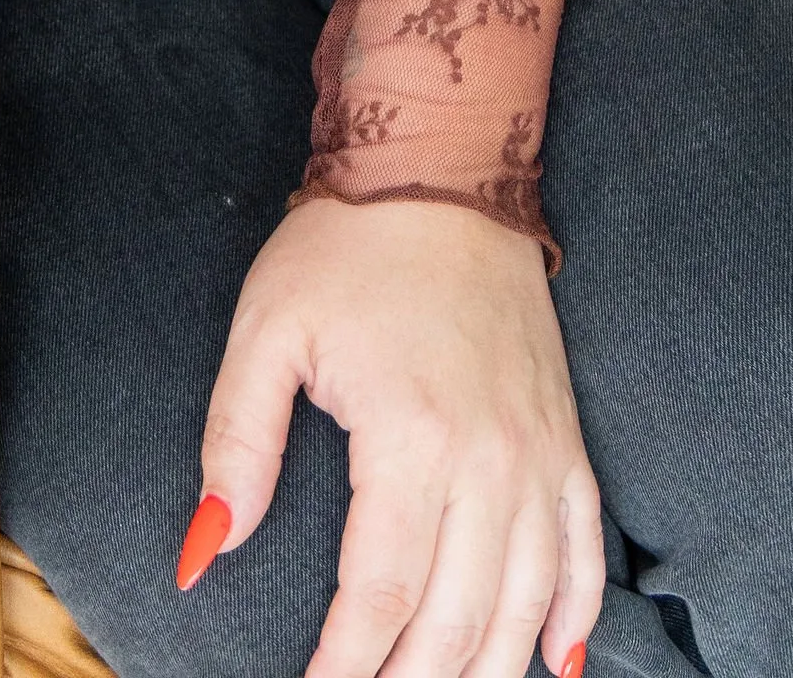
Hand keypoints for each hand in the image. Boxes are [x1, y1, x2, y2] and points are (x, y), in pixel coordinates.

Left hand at [187, 196, 601, 677]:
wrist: (444, 167)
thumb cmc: (347, 246)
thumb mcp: (267, 333)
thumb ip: (236, 447)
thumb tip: (206, 552)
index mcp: (411, 437)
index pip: (377, 597)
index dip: (342, 668)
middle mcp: (490, 459)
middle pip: (456, 621)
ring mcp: (540, 453)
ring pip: (525, 605)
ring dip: (485, 672)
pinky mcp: (566, 440)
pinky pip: (586, 553)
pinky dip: (574, 619)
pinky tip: (550, 666)